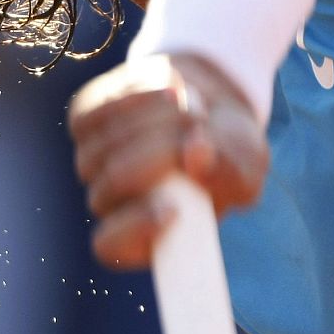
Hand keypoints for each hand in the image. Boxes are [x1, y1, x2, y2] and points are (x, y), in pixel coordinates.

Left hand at [67, 53, 266, 268]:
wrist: (207, 103)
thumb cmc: (229, 151)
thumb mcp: (247, 168)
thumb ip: (231, 174)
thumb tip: (199, 157)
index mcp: (142, 232)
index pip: (111, 246)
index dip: (134, 231)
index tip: (174, 210)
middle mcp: (110, 201)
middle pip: (109, 187)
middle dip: (157, 154)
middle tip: (200, 128)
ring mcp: (92, 160)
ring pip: (102, 146)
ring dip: (150, 121)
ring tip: (193, 104)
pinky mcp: (86, 121)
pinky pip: (96, 112)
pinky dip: (134, 98)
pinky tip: (168, 87)